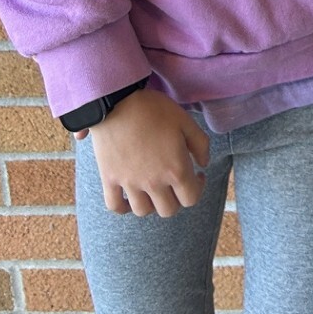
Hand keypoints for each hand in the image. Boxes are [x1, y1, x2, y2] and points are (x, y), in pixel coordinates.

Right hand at [85, 88, 209, 217]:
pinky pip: (115, 206)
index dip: (198, 188)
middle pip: (168, 210)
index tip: (196, 175)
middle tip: (175, 182)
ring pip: (143, 211)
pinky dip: (123, 207)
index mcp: (176, 169)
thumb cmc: (154, 109)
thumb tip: (203, 165)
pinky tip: (129, 198)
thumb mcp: (186, 122)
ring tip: (154, 189)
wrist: (117, 102)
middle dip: (176, 198)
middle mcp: (154, 182)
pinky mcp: (110, 179)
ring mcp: (130, 183)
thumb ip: (200, 145)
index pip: (191, 199)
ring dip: (151, 204)